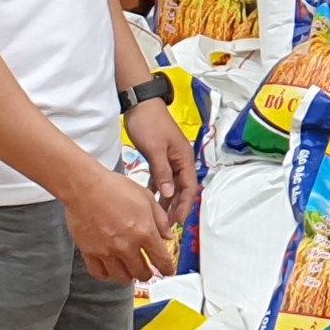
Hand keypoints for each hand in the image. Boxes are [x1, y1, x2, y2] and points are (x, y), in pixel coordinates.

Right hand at [61, 164, 175, 282]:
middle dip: (148, 273)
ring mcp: (107, 251)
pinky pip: (100, 274)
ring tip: (129, 269)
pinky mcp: (90, 252)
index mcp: (144, 231)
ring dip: (129, 275)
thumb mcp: (146, 198)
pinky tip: (110, 269)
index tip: (168, 270)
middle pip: (142, 273)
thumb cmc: (115, 187)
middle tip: (148, 269)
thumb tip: (168, 237)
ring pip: (122, 278)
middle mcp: (127, 246)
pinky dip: (107, 275)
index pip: (161, 260)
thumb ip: (160, 220)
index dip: (168, 269)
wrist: (85, 187)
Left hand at [128, 95, 199, 222]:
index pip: (189, 187)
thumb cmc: (150, 123)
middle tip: (168, 226)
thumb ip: (162, 172)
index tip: (179, 221)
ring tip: (159, 219)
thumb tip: (168, 193)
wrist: (140, 104)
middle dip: (176, 208)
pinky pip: (161, 179)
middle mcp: (180, 161)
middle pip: (181, 189)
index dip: (185, 205)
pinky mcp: (159, 158)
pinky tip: (150, 201)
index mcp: (184, 158)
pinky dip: (157, 190)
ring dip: (166, 202)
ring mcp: (170, 160)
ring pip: (171, 186)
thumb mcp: (155, 149)